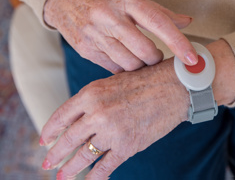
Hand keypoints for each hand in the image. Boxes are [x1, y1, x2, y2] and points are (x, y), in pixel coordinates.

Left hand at [39, 59, 190, 178]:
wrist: (174, 87)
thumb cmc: (146, 80)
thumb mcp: (113, 83)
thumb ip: (94, 100)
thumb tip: (79, 120)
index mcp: (90, 93)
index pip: (61, 116)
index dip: (50, 131)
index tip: (44, 141)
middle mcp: (96, 113)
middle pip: (69, 139)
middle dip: (55, 154)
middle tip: (47, 164)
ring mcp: (111, 131)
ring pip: (84, 155)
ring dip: (70, 169)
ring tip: (62, 177)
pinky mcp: (127, 146)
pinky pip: (105, 166)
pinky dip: (95, 177)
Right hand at [44, 0, 197, 72]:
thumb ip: (159, 12)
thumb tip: (187, 22)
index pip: (158, 22)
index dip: (178, 42)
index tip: (192, 58)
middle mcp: (110, 16)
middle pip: (145, 51)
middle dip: (155, 59)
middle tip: (155, 55)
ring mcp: (96, 34)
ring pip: (130, 64)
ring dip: (141, 66)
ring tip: (140, 57)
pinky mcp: (86, 50)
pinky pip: (114, 69)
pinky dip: (125, 69)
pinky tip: (124, 59)